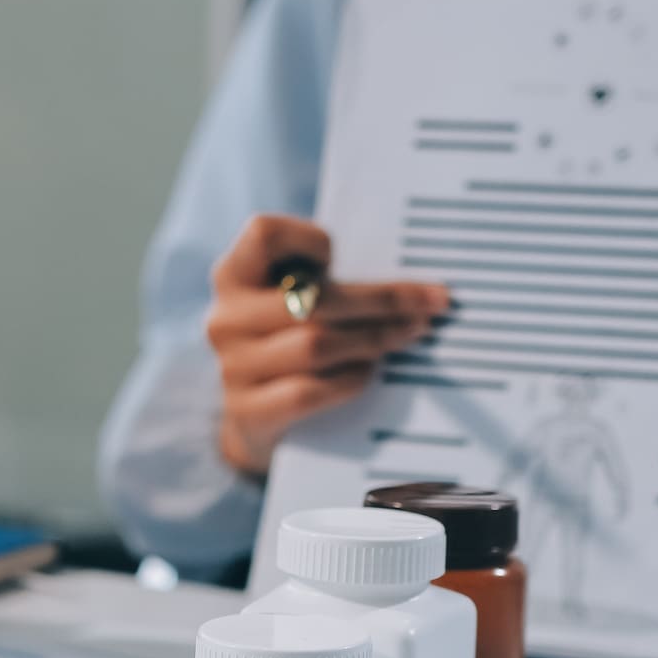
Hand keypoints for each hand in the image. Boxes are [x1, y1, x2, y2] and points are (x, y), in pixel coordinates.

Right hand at [207, 214, 450, 476]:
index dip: (307, 238)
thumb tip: (408, 281)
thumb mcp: (290, 305)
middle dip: (380, 300)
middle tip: (431, 303)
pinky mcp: (248, 412)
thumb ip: (323, 284)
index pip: (262, 233)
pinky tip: (371, 372)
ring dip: (373, 339)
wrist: (257, 424)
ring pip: (315, 345)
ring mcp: (234, 367)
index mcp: (234, 277)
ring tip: (410, 334)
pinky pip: (309, 391)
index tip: (339, 257)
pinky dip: (349, 379)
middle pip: (310, 298)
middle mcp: (226, 319)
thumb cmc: (288, 348)